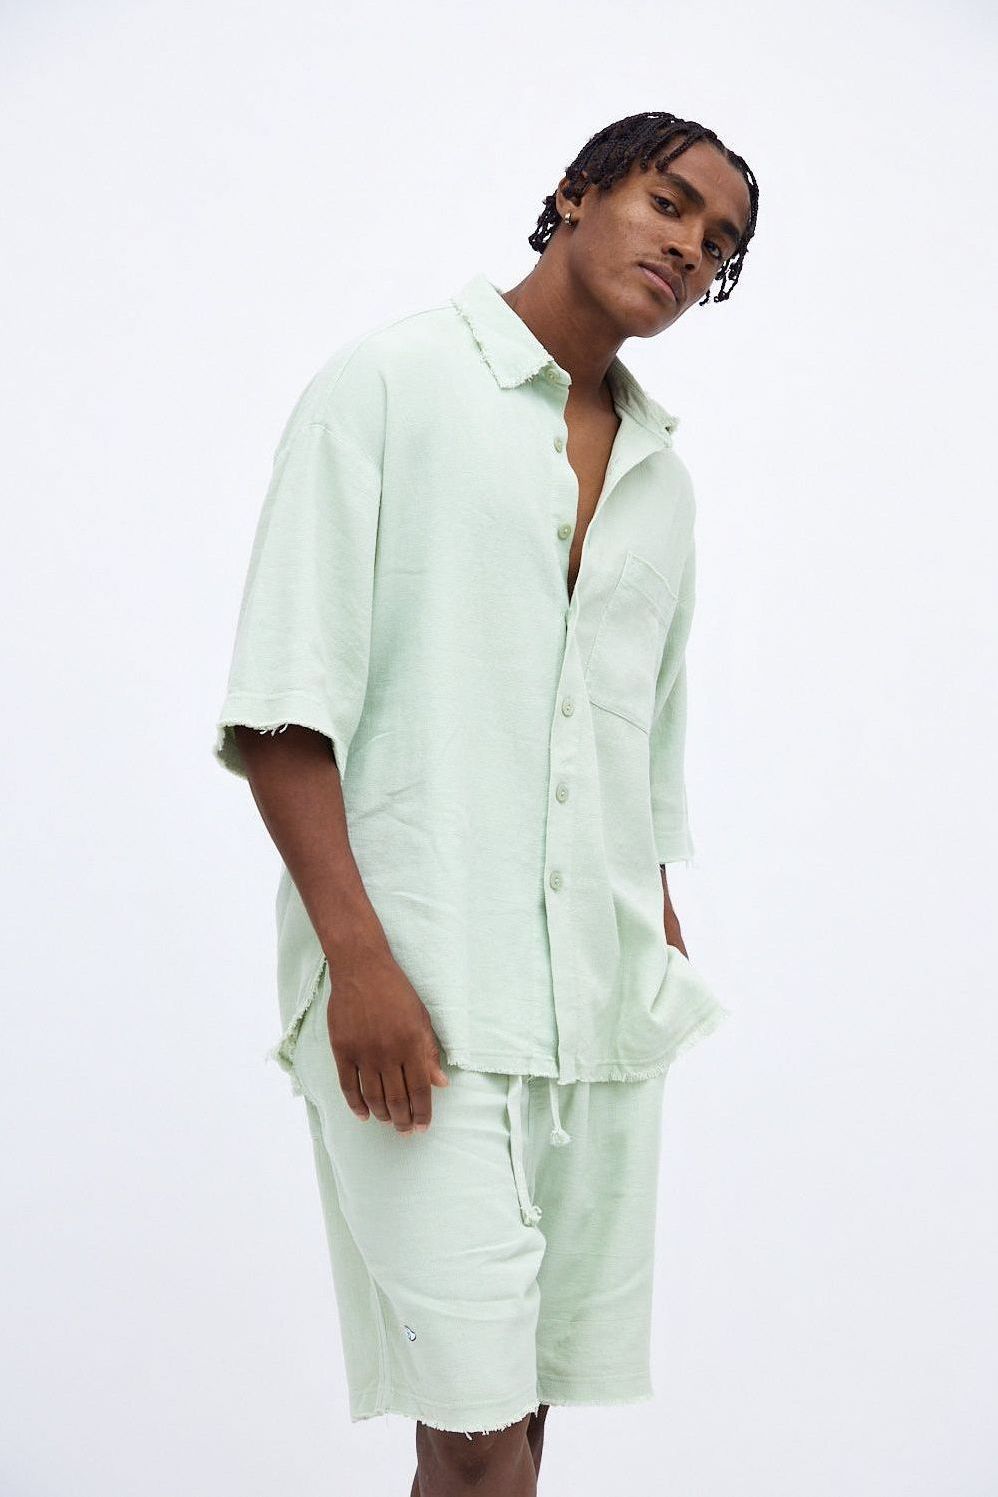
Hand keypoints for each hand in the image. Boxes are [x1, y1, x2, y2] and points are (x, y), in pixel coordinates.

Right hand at [324, 941, 449, 1134]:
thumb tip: (441, 1084)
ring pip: (373, 1097)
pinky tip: (364, 1114)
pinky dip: (356, 1105)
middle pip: (396, 1099)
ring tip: (388, 1122)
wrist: (362, 969)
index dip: (422, 1112)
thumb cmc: (397, 991)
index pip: (420, 1089)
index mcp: (412, 1044)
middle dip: (403, 1120)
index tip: (422, 1126)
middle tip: (405, 1131)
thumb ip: (430, 1053)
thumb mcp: (421, 1018)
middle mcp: (388, 1052)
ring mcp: (363, 1052)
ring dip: (382, 1115)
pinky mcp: (342, 1049)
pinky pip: (349, 1086)